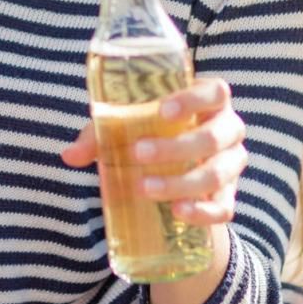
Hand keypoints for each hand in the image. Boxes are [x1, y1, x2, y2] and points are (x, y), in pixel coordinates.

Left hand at [60, 77, 246, 225]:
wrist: (177, 169)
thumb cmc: (150, 134)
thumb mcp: (125, 128)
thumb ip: (99, 136)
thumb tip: (69, 156)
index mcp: (209, 102)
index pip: (215, 92)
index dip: (194, 99)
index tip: (163, 111)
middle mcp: (228, 130)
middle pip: (215, 136)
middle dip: (176, 147)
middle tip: (138, 154)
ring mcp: (233, 164)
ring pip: (217, 174)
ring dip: (182, 182)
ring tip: (144, 188)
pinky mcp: (229, 195)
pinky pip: (224, 207)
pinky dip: (203, 211)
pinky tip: (178, 212)